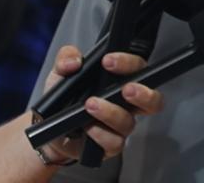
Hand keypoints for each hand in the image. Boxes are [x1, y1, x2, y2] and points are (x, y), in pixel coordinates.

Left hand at [37, 45, 164, 163]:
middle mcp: (128, 104)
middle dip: (144, 94)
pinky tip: (87, 128)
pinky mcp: (111, 145)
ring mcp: (121, 126)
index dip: (129, 63)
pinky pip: (114, 142)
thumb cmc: (65, 100)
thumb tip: (74, 62)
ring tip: (91, 105)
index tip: (108, 60)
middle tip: (126, 89)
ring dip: (111, 113)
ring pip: (129, 122)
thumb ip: (66, 58)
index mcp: (121, 81)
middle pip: (154, 101)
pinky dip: (100, 134)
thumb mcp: (61, 72)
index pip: (138, 68)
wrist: (49, 130)